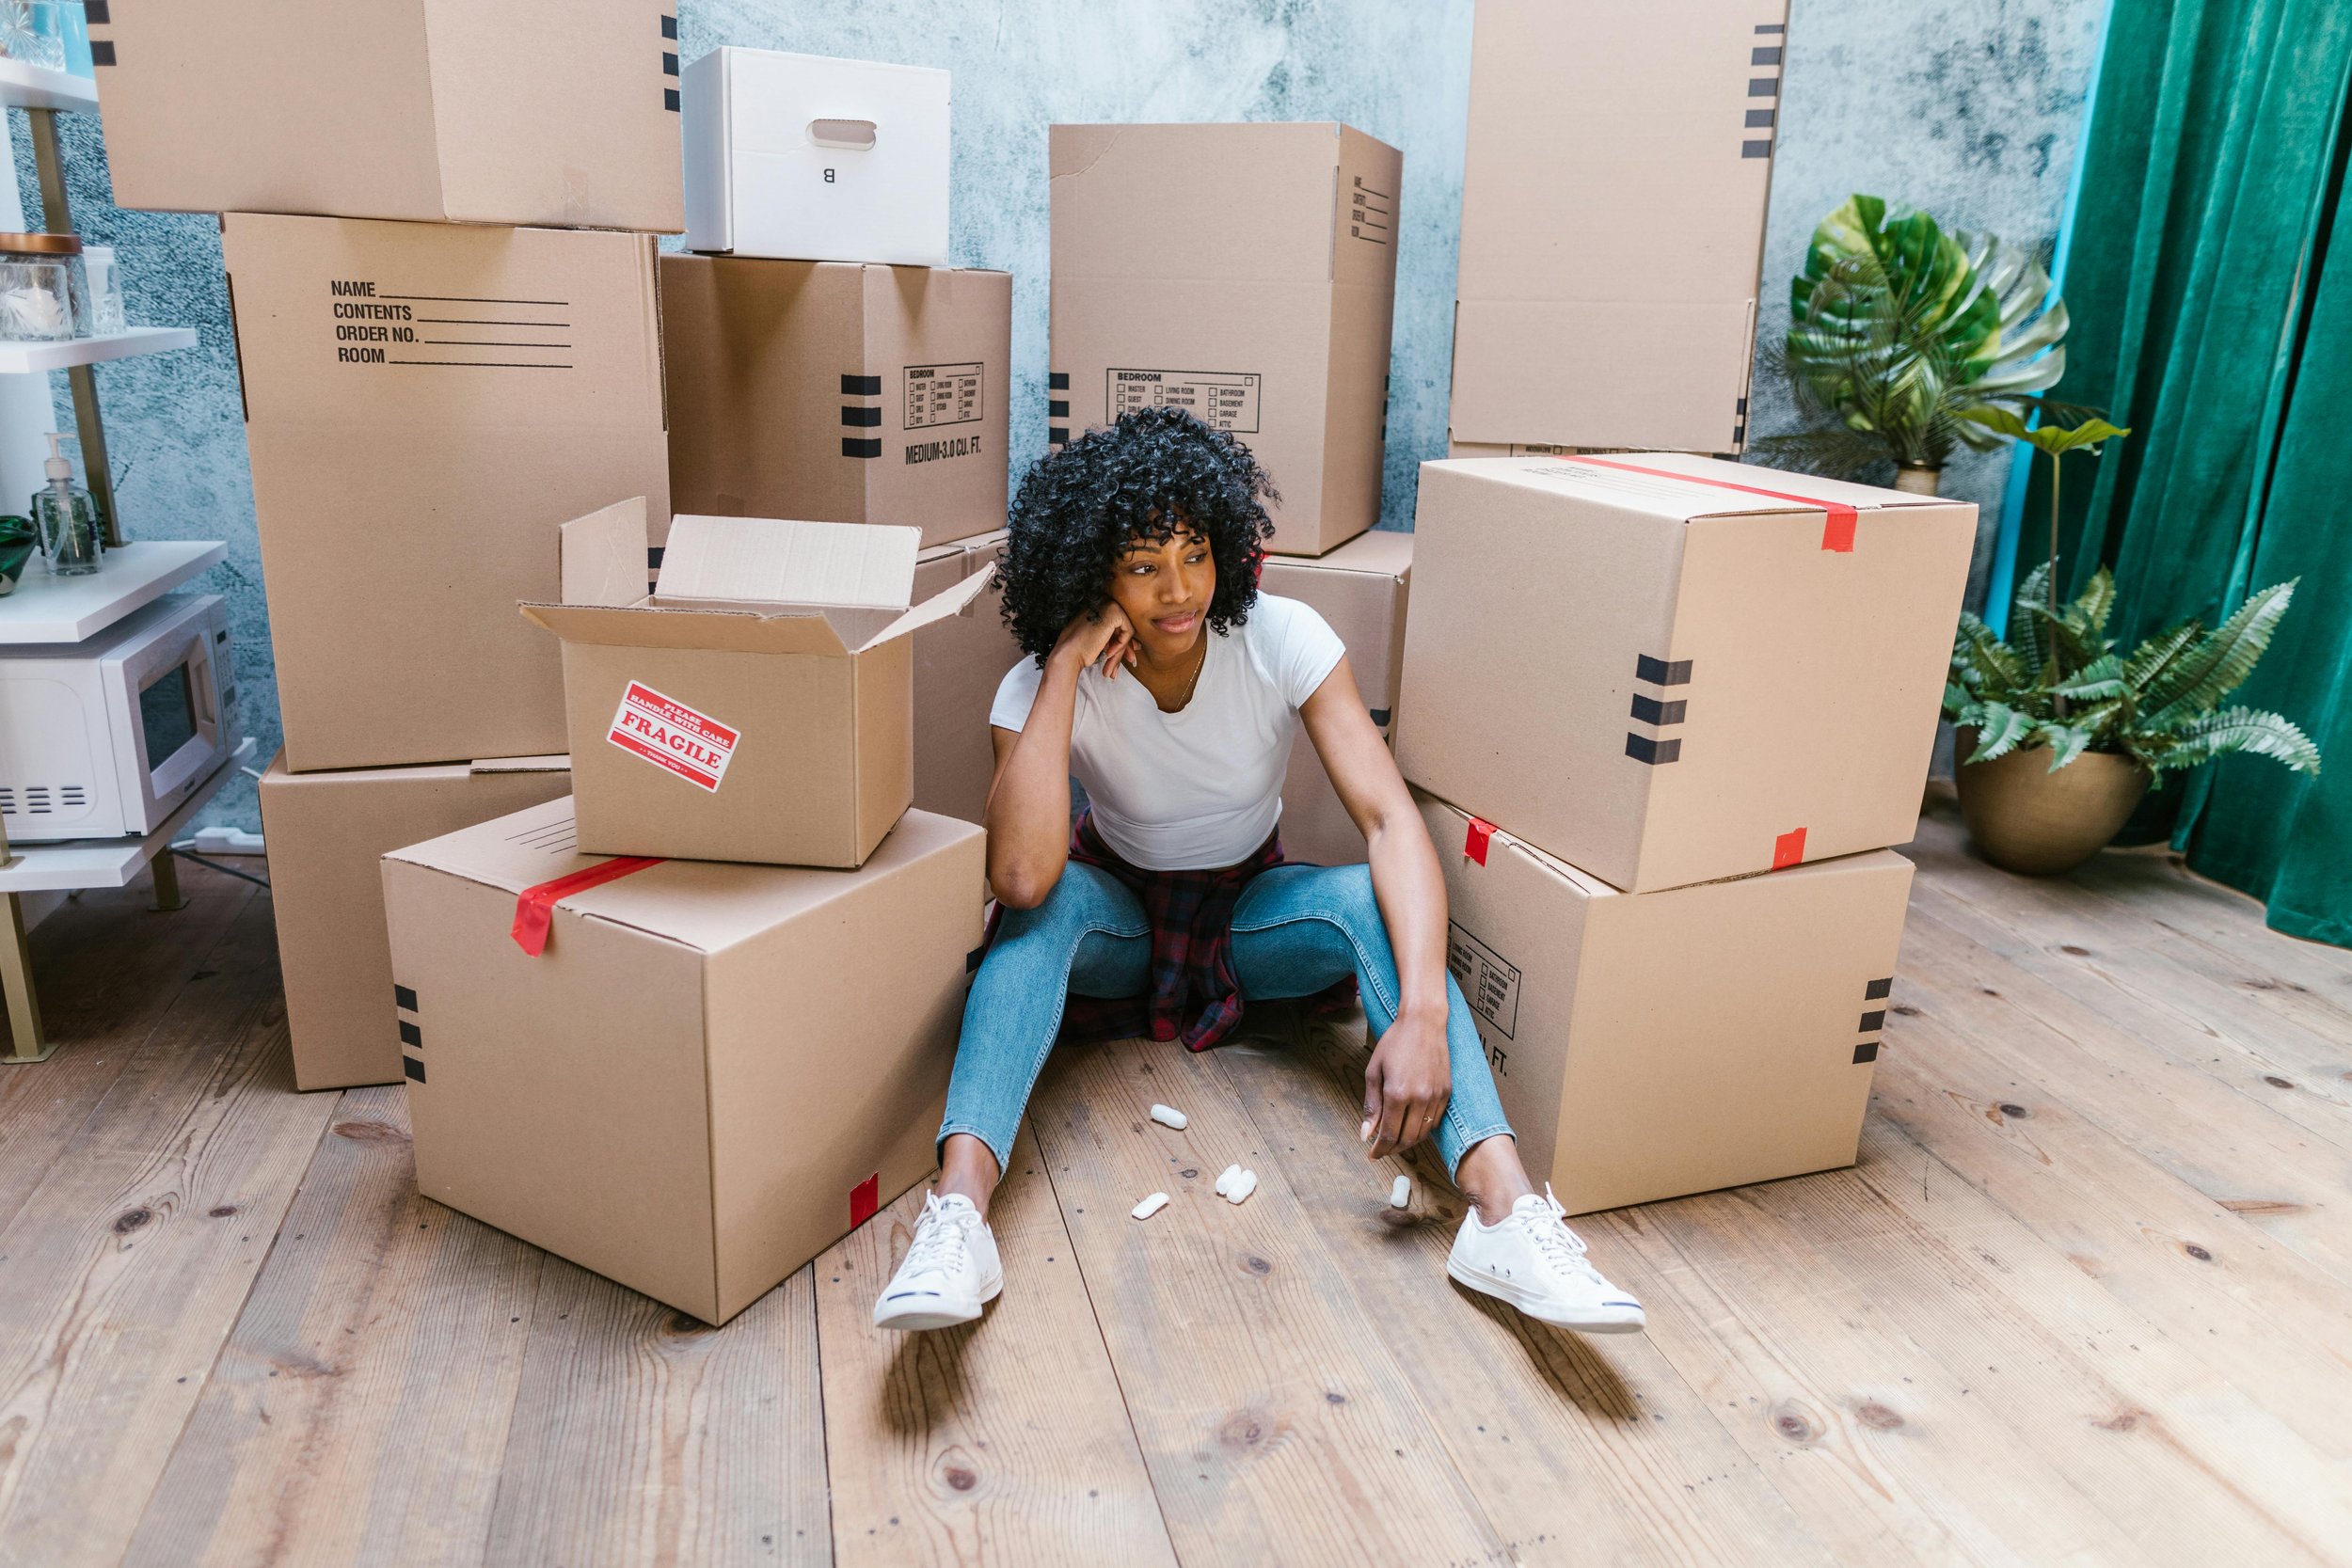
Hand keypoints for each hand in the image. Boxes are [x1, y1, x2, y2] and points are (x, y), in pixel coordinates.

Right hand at [1050, 600, 1139, 681]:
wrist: (1068, 653)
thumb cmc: (1079, 650)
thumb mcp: (1101, 642)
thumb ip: (1116, 640)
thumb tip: (1137, 645)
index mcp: (1097, 607)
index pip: (1117, 624)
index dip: (1122, 642)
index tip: (1124, 656)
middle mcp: (1103, 602)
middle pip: (1123, 627)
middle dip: (1125, 648)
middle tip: (1126, 662)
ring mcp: (1108, 605)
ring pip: (1126, 631)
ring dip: (1121, 651)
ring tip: (1113, 667)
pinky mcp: (1114, 612)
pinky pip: (1128, 632)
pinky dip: (1121, 645)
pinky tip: (1108, 653)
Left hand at [1361, 1006, 1451, 1159]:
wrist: (1423, 1023)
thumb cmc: (1395, 1043)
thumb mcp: (1374, 1071)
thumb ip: (1371, 1105)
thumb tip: (1365, 1134)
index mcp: (1397, 1093)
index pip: (1389, 1134)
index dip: (1379, 1149)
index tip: (1372, 1155)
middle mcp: (1419, 1098)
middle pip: (1407, 1139)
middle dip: (1393, 1149)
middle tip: (1382, 1149)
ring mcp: (1436, 1096)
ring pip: (1423, 1133)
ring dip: (1408, 1142)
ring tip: (1396, 1140)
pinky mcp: (1447, 1093)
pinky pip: (1435, 1121)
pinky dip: (1423, 1129)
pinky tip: (1412, 1125)